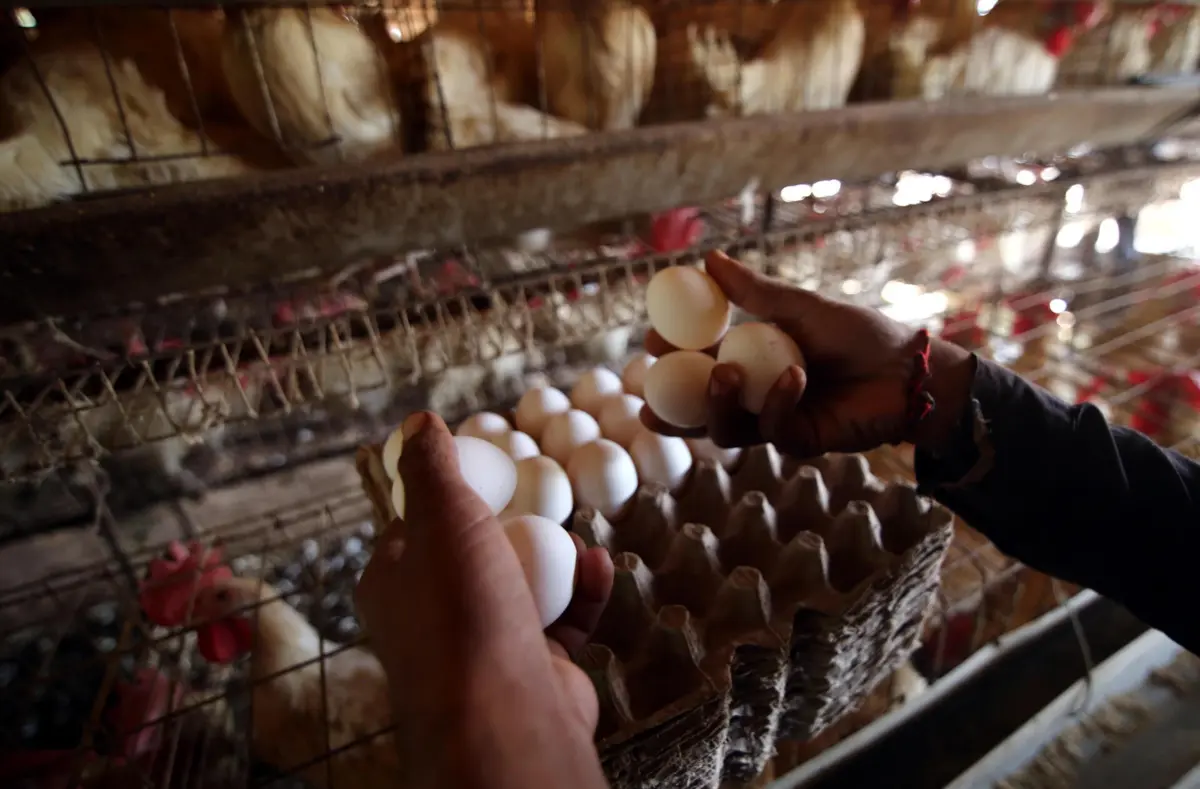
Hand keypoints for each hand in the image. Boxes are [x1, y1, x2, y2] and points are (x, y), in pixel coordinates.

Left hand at [355, 412, 613, 788]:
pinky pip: (563, 617)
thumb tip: (418, 423)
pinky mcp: (534, 668)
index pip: (417, 523)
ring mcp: (486, 644)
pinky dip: (583, 591)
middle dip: (517, 522)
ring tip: (575, 532)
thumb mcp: (440, 515)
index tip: (493, 466)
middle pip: (478, 551)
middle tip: (546, 493)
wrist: (504, 714)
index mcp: (395, 580)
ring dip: (556, 555)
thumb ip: (431, 467)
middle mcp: (433, 616)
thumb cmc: (460, 610)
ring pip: (525, 583)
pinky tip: (600, 566)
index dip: (453, 490)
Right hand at [640, 250, 975, 456]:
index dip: (671, 357)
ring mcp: (775, 420)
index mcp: (750, 359)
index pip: (698, 361)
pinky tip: (794, 377)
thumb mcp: (799, 306)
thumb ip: (752, 290)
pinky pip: (771, 430)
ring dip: (716, 404)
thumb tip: (707, 259)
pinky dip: (776, 403)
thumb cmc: (858, 334)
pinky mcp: (800, 441)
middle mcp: (756, 393)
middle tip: (650, 393)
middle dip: (671, 405)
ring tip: (722, 373)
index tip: (651, 342)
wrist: (908, 369)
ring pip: (726, 429)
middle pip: (700, 406)